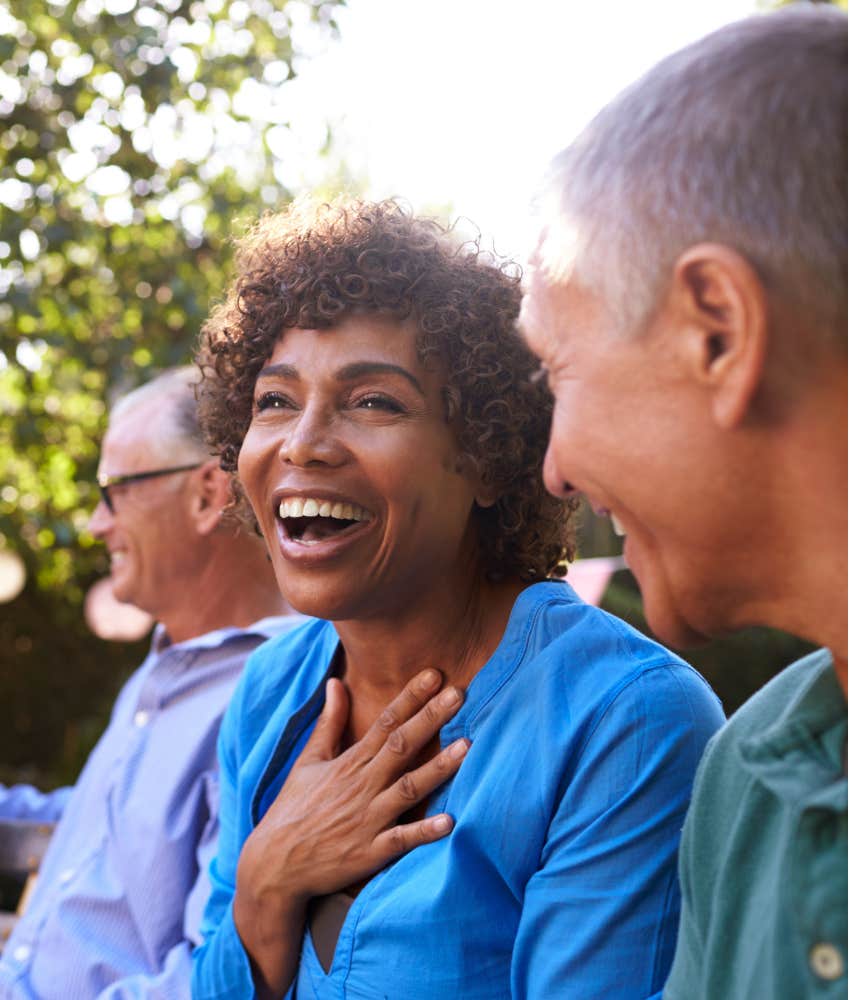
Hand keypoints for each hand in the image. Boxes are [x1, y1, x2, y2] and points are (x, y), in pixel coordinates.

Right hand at [233, 668, 468, 995]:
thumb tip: (336, 681)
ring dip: (438, 768)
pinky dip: (424, 831)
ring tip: (467, 747)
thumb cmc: (293, 809)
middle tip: (460, 693)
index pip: (385, 722)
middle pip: (402, 746)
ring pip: (409, 788)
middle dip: (431, 718)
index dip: (411, 697)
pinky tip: (450, 821)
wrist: (273, 866)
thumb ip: (329, 722)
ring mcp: (368, 819)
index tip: (435, 674)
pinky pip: (402, 840)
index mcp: (349, 762)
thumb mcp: (308, 760)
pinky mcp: (370, 852)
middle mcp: (362, 785)